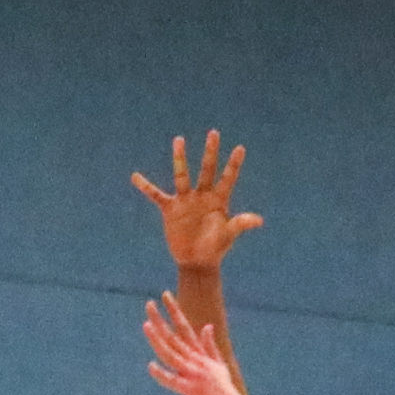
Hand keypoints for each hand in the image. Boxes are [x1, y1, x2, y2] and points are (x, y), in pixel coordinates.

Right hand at [132, 131, 262, 271]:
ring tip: (179, 140)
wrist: (197, 261)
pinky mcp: (171, 209)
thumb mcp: (228, 235)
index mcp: (218, 200)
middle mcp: (202, 195)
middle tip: (214, 133)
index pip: (228, 179)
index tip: (240, 148)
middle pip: (207, 169)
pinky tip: (135, 177)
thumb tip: (259, 221)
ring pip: (182, 175)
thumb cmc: (215, 248)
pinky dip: (146, 187)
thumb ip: (240, 224)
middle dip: (210, 152)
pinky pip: (156, 195)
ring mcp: (186, 200)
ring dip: (180, 158)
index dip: (233, 165)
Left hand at [142, 296, 258, 394]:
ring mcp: (193, 375)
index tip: (165, 295)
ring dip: (158, 340)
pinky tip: (151, 366)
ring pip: (171, 354)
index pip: (185, 328)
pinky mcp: (191, 391)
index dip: (175, 311)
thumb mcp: (219, 365)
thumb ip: (211, 346)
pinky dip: (162, 374)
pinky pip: (174, 381)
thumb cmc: (225, 393)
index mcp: (201, 355)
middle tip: (148, 304)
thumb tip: (207, 326)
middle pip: (174, 337)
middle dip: (161, 320)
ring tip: (146, 325)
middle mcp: (196, 361)